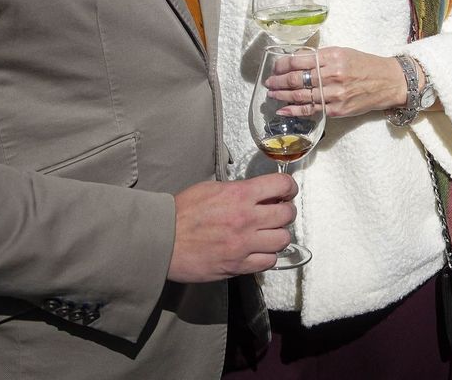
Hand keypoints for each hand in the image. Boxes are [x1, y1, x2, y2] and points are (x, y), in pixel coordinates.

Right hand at [167, 173, 296, 281]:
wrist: (162, 242)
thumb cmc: (182, 213)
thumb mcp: (211, 189)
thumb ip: (238, 190)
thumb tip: (258, 193)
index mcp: (239, 195)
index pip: (281, 185)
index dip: (289, 187)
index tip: (286, 191)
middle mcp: (246, 219)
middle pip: (287, 214)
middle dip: (285, 211)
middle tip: (276, 213)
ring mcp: (244, 244)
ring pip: (282, 240)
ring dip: (278, 235)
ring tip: (267, 234)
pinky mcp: (238, 266)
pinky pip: (269, 261)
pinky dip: (267, 256)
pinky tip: (257, 251)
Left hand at [266, 46, 407, 118]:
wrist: (388, 82)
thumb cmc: (364, 65)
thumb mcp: (342, 53)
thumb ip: (320, 57)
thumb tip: (294, 61)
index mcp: (332, 56)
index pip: (298, 60)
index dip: (282, 65)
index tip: (274, 67)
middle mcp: (332, 74)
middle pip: (296, 79)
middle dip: (278, 81)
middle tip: (269, 82)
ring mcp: (334, 94)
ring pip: (301, 95)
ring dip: (282, 95)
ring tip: (272, 94)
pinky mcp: (336, 109)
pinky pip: (311, 110)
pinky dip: (294, 110)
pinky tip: (283, 110)